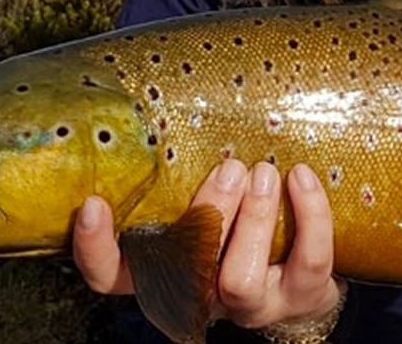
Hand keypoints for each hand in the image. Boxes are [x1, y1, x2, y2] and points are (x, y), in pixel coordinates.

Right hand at [72, 160, 342, 329]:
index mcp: (168, 271)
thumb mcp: (209, 203)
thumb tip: (171, 98)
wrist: (306, 278)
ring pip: (239, 278)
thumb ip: (185, 173)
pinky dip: (308, 214)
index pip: (112, 276)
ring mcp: (251, 304)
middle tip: (230, 166)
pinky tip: (302, 177)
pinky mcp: (300, 297)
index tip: (93, 203)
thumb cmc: (244, 224)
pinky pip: (307, 261)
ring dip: (252, 219)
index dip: (96, 249)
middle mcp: (202, 294)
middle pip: (184, 270)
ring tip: (263, 172)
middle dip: (207, 213)